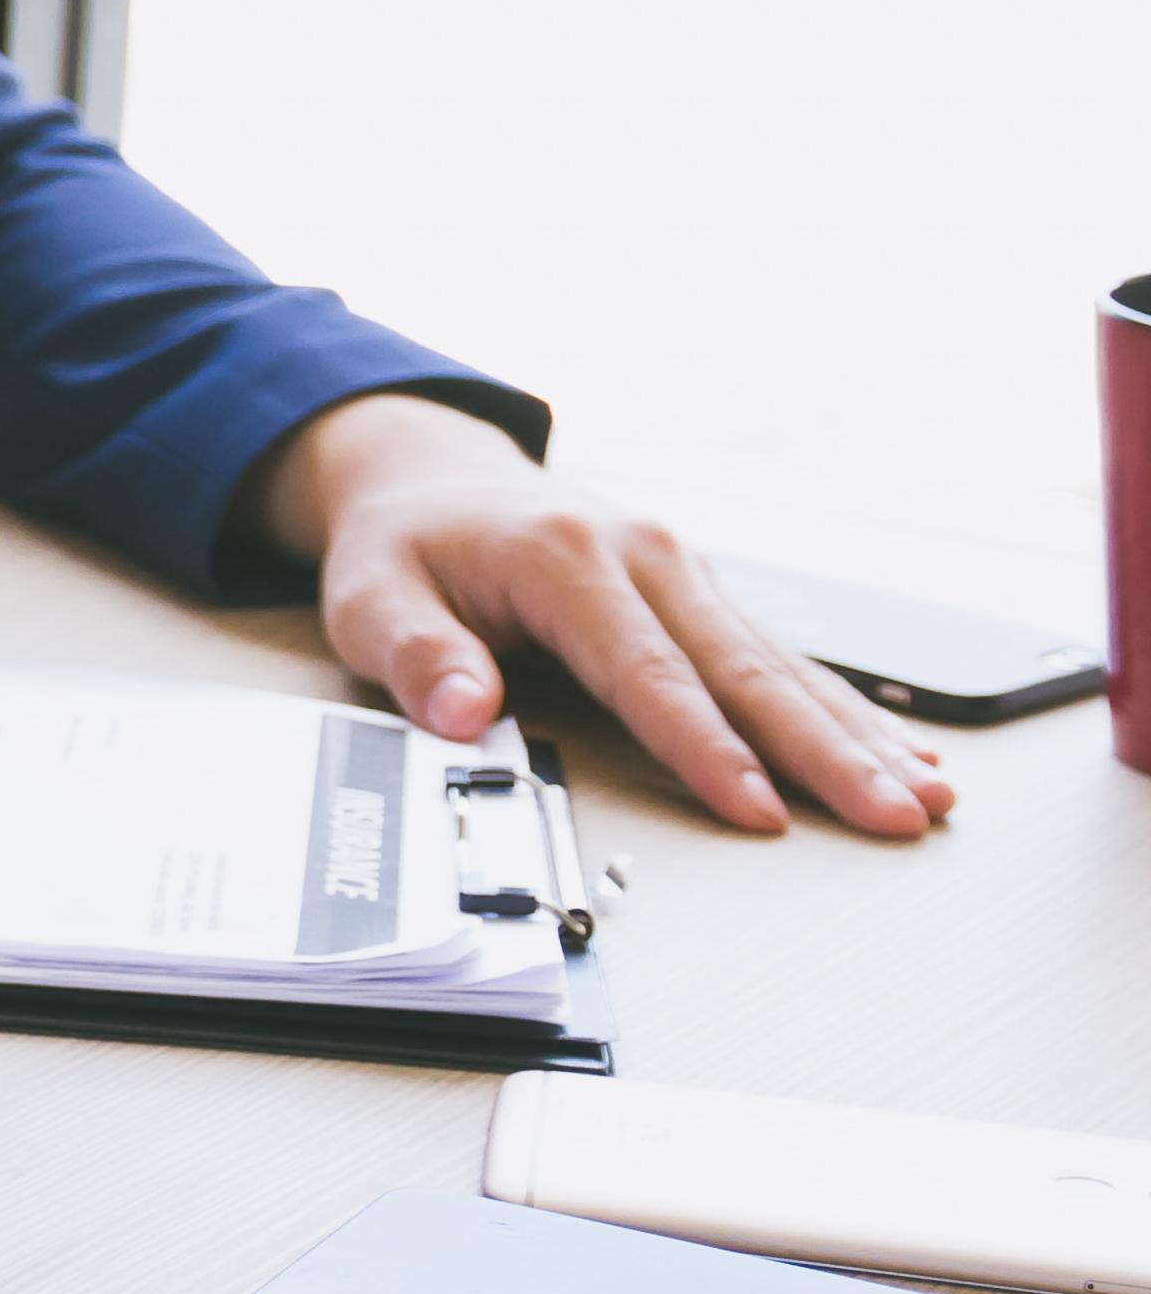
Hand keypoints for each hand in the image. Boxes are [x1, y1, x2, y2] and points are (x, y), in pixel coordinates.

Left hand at [249, 393, 950, 838]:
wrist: (435, 479)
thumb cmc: (405, 545)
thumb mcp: (369, 593)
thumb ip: (414, 653)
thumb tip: (462, 712)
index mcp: (568, 559)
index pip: (648, 670)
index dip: (705, 745)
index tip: (756, 808)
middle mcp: (647, 557)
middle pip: (744, 669)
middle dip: (824, 751)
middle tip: (892, 814)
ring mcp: (685, 573)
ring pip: (782, 665)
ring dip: (858, 736)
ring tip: (925, 796)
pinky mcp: (703, 596)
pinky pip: (782, 659)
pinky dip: (842, 711)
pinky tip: (898, 754)